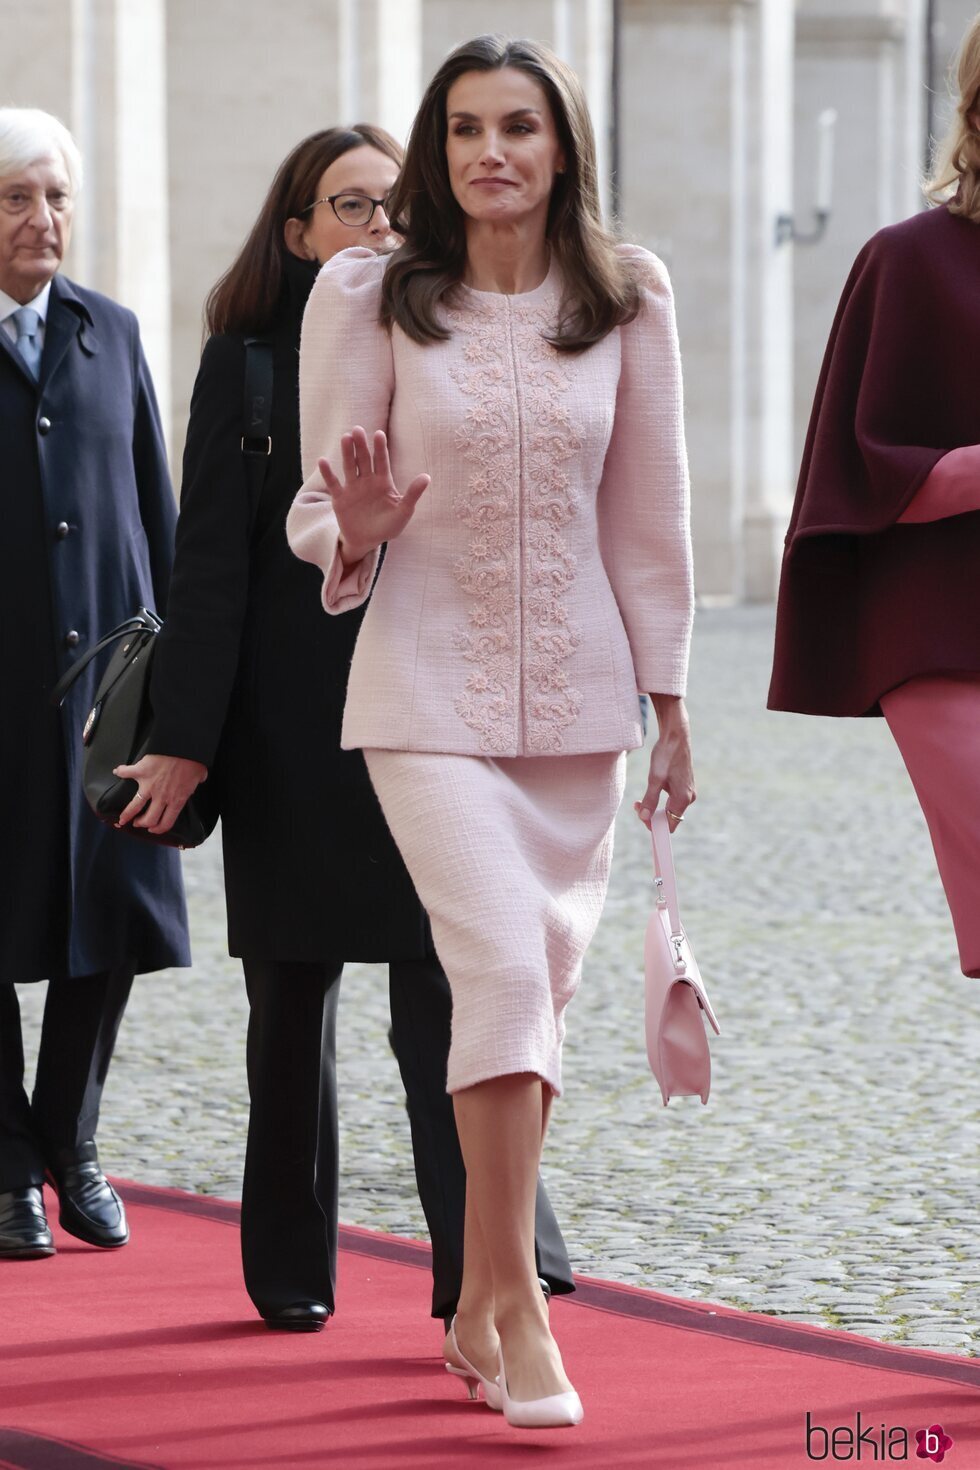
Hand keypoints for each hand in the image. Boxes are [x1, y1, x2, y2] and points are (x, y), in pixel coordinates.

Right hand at [114, 754, 207, 834]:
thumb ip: (196, 782)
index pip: (166, 823)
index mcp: (176, 800)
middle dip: (142, 824)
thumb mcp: (199, 777)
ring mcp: (149, 786)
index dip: (158, 829)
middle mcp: (161, 797)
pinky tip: (117, 771)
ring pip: (135, 806)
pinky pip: (127, 772)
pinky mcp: (141, 772)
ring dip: (127, 814)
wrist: (183, 748)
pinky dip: (121, 771)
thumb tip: (198, 779)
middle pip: (149, 819)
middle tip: (138, 824)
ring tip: (122, 818)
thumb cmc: (193, 761)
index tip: (153, 830)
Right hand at [319, 426, 429, 564]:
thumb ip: (413, 494)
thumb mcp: (403, 512)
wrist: (367, 541)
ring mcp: (353, 488)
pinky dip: (327, 473)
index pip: (382, 461)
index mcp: (383, 482)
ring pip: (349, 467)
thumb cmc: (388, 526)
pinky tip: (322, 461)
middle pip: (364, 460)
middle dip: (361, 446)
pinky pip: (333, 483)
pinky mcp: (340, 498)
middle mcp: (367, 481)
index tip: (379, 434)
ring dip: (347, 453)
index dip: (380, 448)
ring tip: (345, 438)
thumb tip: (427, 476)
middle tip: (357, 429)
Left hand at [633, 694, 695, 833]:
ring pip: (668, 809)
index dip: (654, 825)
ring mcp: (687, 791)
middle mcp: (688, 798)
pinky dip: (659, 799)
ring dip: (653, 806)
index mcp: (683, 799)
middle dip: (651, 814)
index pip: (670, 825)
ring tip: (640, 798)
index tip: (640, 816)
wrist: (675, 736)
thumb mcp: (654, 778)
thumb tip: (645, 817)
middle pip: (668, 817)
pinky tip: (651, 788)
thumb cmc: (666, 755)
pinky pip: (670, 800)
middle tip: (637, 804)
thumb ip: (650, 799)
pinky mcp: (684, 786)